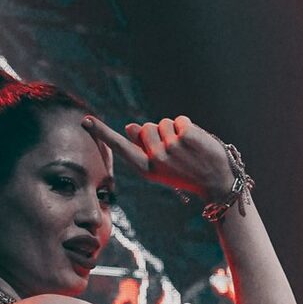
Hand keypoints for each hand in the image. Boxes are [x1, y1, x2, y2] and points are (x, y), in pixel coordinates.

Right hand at [84, 111, 235, 204]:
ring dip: (175, 130)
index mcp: (146, 169)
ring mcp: (170, 147)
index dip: (102, 133)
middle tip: (177, 152)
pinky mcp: (185, 136)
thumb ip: (144, 148)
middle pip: (145, 127)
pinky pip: (179, 120)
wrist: (217, 183)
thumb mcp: (162, 167)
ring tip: (188, 149)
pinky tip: (197, 143)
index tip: (85, 121)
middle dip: (159, 132)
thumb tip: (129, 127)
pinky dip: (188, 127)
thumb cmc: (188, 174)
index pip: (119, 147)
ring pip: (163, 123)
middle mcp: (155, 159)